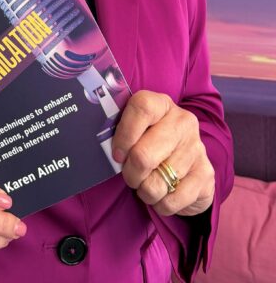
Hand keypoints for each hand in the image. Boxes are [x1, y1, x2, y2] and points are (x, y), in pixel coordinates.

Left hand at [111, 90, 214, 216]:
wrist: (189, 167)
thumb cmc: (151, 144)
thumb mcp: (137, 131)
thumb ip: (121, 133)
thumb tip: (104, 148)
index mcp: (162, 104)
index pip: (141, 108)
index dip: (124, 134)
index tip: (117, 154)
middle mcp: (183, 122)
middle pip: (143, 155)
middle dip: (130, 173)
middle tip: (130, 175)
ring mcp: (197, 148)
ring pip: (157, 182)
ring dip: (145, 191)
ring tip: (147, 184)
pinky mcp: (206, 175)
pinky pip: (172, 200)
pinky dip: (160, 205)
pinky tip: (162, 194)